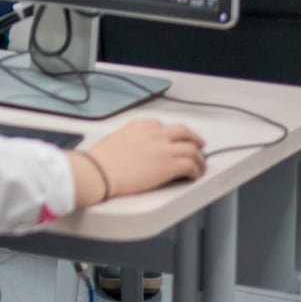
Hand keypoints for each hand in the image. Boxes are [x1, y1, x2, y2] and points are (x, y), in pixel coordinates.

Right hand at [77, 119, 206, 205]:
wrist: (100, 171)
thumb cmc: (101, 161)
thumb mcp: (116, 139)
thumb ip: (131, 139)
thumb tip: (135, 148)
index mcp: (141, 125)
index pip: (164, 126)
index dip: (174, 133)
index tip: (176, 139)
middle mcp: (155, 134)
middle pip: (184, 132)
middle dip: (194, 139)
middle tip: (198, 145)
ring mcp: (164, 149)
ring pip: (192, 149)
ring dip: (199, 158)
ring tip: (200, 165)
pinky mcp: (170, 165)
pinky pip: (191, 166)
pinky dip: (195, 171)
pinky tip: (194, 175)